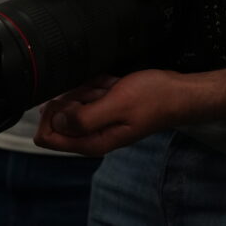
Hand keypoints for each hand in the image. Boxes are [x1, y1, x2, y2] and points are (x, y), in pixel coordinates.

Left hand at [34, 70, 188, 155]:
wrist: (178, 93)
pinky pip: (87, 92)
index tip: (66, 99)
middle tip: (97, 91)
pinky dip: (96, 84)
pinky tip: (113, 83)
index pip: (47, 137)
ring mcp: (98, 120)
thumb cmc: (153, 99)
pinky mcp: (104, 107)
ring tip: (110, 86)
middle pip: (58, 117)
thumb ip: (83, 117)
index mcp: (92, 142)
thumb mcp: (116, 105)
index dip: (50, 116)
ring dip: (88, 88)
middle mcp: (92, 134)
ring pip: (73, 101)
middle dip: (73, 97)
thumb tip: (54, 120)